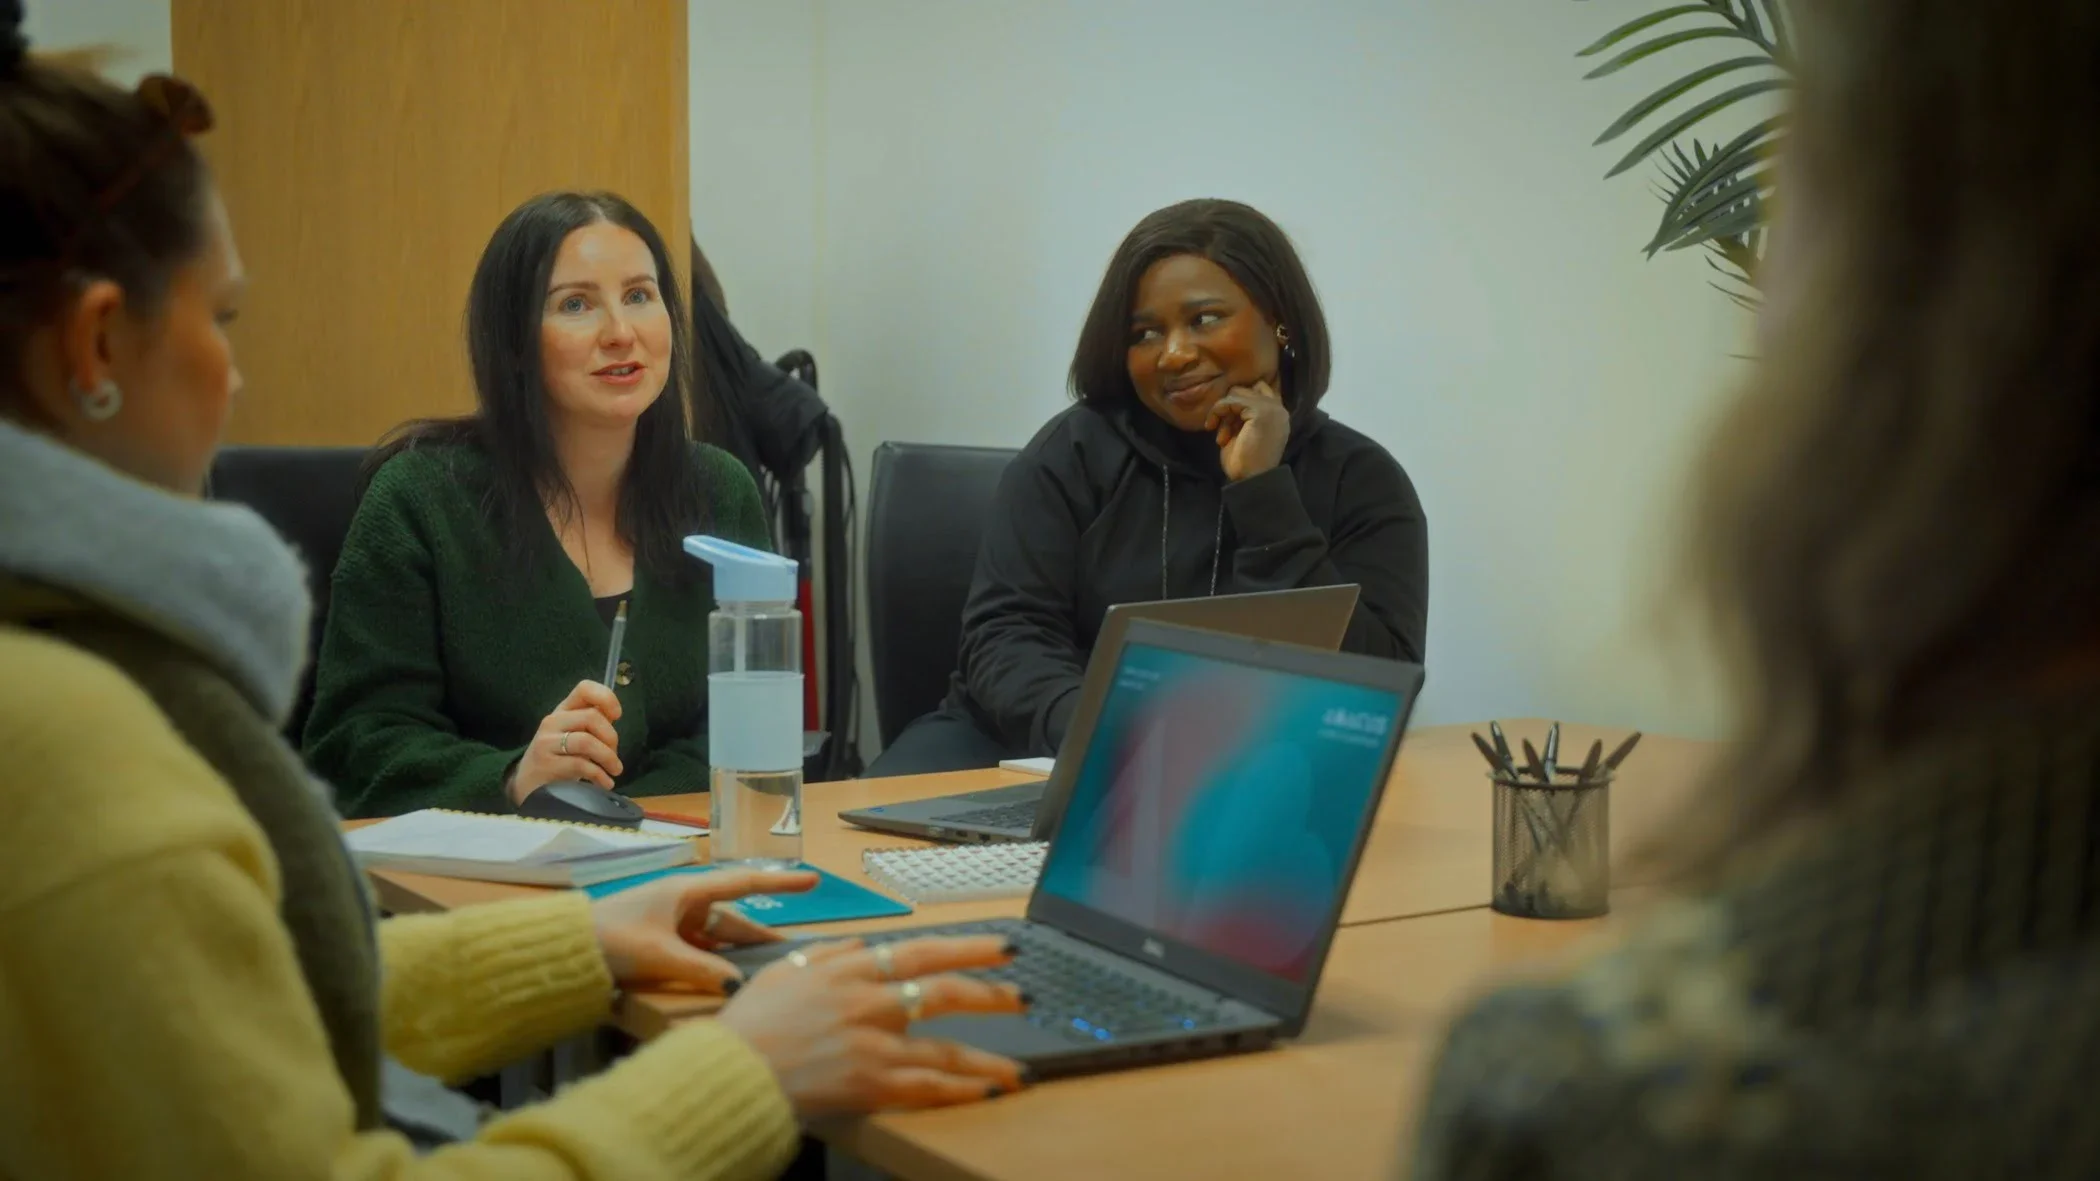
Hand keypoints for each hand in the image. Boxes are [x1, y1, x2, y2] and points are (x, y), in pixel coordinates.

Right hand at [509, 679, 623, 802]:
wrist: (528, 782)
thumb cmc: (559, 756)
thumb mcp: (575, 734)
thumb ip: (593, 724)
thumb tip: (614, 715)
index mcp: (564, 710)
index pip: (584, 688)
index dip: (606, 698)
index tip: (617, 716)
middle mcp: (553, 721)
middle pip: (591, 717)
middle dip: (611, 738)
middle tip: (614, 755)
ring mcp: (546, 742)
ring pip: (586, 741)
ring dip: (608, 758)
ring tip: (615, 770)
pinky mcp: (546, 764)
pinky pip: (580, 765)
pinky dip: (599, 775)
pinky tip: (605, 783)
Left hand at [590, 869, 815, 990]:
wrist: (564, 952)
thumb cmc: (611, 940)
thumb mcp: (660, 956)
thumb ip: (704, 971)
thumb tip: (739, 986)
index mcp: (686, 892)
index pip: (744, 883)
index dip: (781, 882)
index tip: (814, 879)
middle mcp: (684, 903)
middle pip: (734, 919)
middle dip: (761, 935)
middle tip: (792, 954)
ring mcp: (673, 923)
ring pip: (718, 938)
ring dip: (738, 954)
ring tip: (768, 973)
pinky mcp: (662, 943)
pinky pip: (701, 951)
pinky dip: (717, 965)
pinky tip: (730, 983)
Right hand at [720, 936, 1028, 1116]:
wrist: (728, 1072)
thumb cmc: (748, 1025)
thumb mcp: (783, 971)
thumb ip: (828, 954)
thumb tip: (865, 946)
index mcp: (849, 970)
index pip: (921, 951)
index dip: (968, 946)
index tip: (1003, 946)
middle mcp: (868, 1001)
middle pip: (944, 990)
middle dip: (992, 992)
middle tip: (1025, 995)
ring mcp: (872, 1044)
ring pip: (945, 1049)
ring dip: (988, 1060)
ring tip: (1019, 1070)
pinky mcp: (869, 1084)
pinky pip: (927, 1088)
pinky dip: (960, 1092)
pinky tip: (985, 1094)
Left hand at [1205, 379, 1289, 480]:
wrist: (1252, 479)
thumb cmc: (1245, 462)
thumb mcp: (1244, 432)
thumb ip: (1243, 414)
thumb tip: (1230, 397)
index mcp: (1277, 414)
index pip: (1258, 389)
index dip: (1238, 401)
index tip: (1227, 421)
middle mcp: (1278, 407)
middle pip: (1245, 389)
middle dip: (1229, 407)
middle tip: (1222, 429)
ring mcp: (1271, 408)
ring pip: (1237, 393)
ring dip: (1223, 413)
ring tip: (1221, 435)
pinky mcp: (1260, 411)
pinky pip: (1231, 401)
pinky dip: (1218, 412)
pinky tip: (1214, 429)